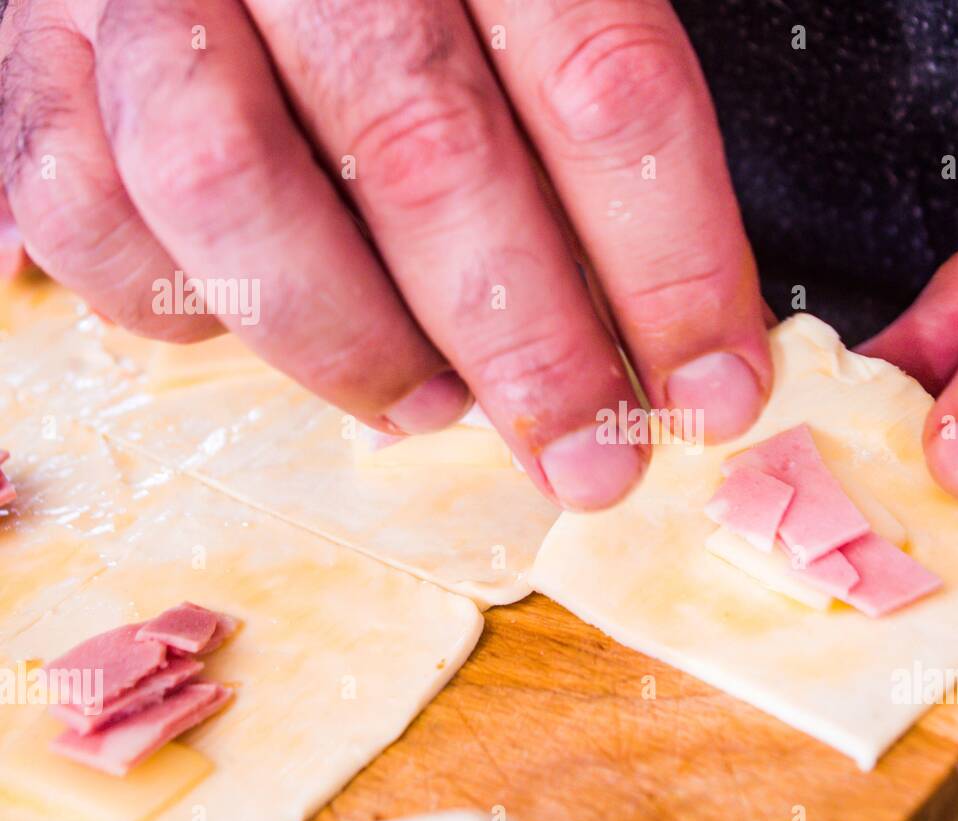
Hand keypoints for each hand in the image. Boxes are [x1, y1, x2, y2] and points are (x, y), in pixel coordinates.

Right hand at [0, 0, 771, 508]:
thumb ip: (578, 114)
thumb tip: (662, 320)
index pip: (605, 90)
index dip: (672, 265)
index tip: (710, 392)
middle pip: (429, 155)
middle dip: (526, 344)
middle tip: (585, 457)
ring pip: (230, 186)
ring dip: (348, 342)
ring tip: (427, 408)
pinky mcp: (39, 45)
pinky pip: (82, 199)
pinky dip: (167, 299)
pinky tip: (247, 325)